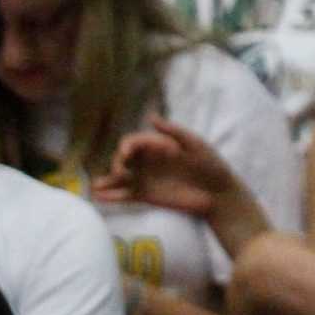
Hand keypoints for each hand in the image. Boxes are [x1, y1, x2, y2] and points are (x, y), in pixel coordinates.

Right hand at [97, 117, 270, 255]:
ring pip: (119, 178)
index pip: (133, 142)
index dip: (126, 147)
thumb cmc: (211, 166)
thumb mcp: (196, 145)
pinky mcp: (145, 196)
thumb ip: (173, 132)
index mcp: (157, 146)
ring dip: (106, 180)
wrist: (219, 194)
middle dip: (116, 164)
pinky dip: (111, 196)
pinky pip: (124, 195)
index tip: (126, 155)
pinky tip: (98, 197)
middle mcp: (147, 162)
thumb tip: (150, 116)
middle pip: (122, 159)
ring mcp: (145, 179)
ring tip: (96, 186)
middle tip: (120, 174)